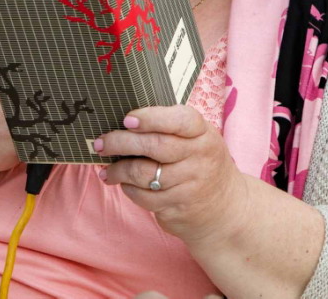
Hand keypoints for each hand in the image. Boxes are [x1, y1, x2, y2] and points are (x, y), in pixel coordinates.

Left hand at [97, 105, 248, 248]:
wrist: (227, 209)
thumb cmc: (200, 164)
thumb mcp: (197, 140)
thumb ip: (169, 129)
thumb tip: (124, 123)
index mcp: (203, 134)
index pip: (179, 120)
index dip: (151, 118)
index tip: (127, 119)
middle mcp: (200, 158)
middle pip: (154, 146)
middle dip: (120, 143)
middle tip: (101, 144)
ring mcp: (191, 185)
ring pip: (144, 174)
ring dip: (118, 171)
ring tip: (106, 169)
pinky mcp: (179, 207)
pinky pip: (145, 197)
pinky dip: (129, 190)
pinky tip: (124, 185)